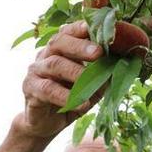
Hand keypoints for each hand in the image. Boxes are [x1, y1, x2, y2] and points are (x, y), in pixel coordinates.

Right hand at [16, 21, 103, 137]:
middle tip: (99, 52)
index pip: (68, 32)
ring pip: (54, 64)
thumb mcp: (90, 86)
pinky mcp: (31, 90)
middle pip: (58, 42)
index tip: (96, 28)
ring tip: (92, 81)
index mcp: (60, 49)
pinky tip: (82, 104)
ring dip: (75, 71)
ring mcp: (36, 71)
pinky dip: (66, 96)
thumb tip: (120, 66)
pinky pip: (47, 89)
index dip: (80, 28)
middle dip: (80, 46)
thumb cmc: (70, 98)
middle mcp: (45, 56)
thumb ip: (102, 75)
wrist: (46, 123)